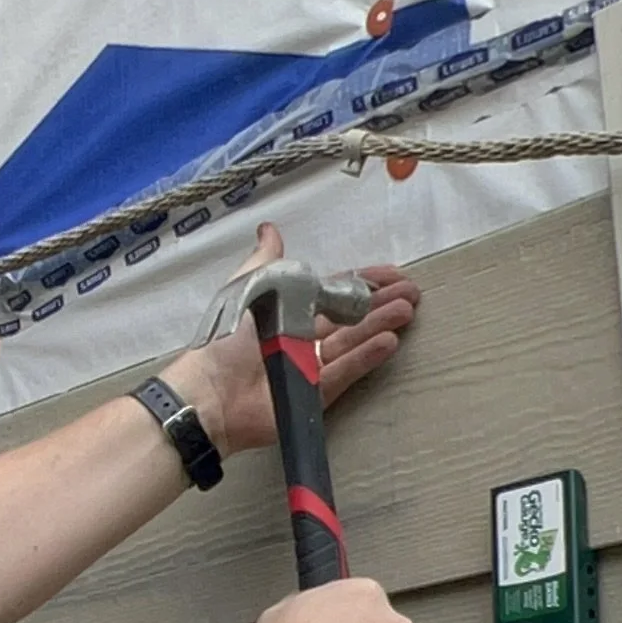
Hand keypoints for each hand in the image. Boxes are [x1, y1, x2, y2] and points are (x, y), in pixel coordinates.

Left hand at [161, 221, 420, 457]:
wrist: (209, 389)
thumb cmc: (225, 335)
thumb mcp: (247, 286)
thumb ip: (266, 260)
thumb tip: (269, 228)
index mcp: (288, 310)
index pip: (334, 292)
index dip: (364, 282)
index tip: (393, 274)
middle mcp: (302, 337)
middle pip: (349, 318)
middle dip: (380, 304)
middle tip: (412, 294)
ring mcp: (309, 367)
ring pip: (351, 342)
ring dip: (379, 325)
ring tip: (406, 311)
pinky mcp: (312, 394)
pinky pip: (344, 372)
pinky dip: (365, 357)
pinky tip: (389, 342)